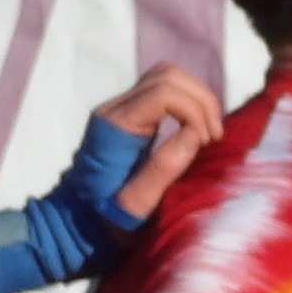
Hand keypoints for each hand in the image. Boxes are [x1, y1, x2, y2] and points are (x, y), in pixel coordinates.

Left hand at [82, 64, 223, 225]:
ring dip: (196, 98)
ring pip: (166, 75)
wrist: (79, 218)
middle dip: (200, 100)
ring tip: (208, 131)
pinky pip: (164, 88)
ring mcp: (121, 106)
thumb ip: (163, 169)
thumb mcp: (135, 204)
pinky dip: (187, 101)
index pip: (162, 91)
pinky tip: (196, 127)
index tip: (205, 141)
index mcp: (116, 125)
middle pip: (166, 74)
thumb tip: (194, 134)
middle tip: (212, 135)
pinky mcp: (130, 111)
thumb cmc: (107, 217)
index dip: (193, 110)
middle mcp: (116, 107)